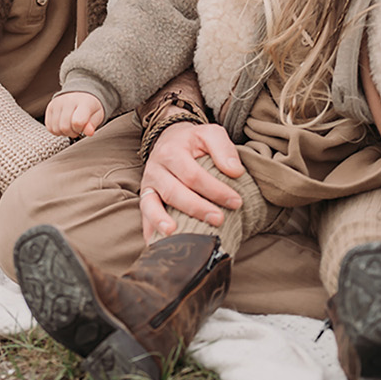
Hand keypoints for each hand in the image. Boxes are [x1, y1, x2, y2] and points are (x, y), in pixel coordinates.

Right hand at [43, 91, 104, 138]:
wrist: (81, 95)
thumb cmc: (90, 107)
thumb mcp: (98, 116)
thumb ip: (93, 124)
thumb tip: (89, 132)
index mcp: (84, 102)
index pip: (77, 122)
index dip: (80, 129)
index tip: (83, 127)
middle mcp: (68, 100)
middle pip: (65, 127)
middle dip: (72, 133)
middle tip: (77, 128)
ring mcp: (57, 103)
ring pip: (56, 129)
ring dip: (64, 132)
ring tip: (71, 126)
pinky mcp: (50, 107)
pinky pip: (49, 127)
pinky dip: (57, 130)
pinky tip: (63, 125)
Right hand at [138, 122, 242, 243]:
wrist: (170, 140)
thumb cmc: (194, 142)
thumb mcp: (210, 134)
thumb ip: (224, 148)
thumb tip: (236, 172)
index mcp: (172, 152)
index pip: (193, 175)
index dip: (215, 190)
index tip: (236, 202)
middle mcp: (156, 169)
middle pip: (174, 192)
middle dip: (197, 208)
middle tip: (219, 220)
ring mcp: (148, 186)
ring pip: (151, 205)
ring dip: (162, 221)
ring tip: (175, 234)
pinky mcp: (146, 199)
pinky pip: (144, 217)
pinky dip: (150, 231)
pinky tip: (157, 245)